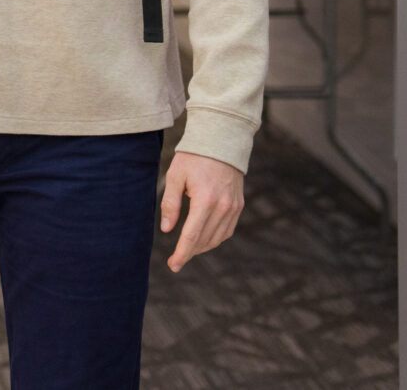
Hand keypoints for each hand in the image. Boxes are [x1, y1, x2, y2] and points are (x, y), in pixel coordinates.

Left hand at [159, 150, 244, 271]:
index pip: (192, 235)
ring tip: (187, 250)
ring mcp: (234, 207)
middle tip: (175, 260)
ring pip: (217, 238)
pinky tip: (203, 239)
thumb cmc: (193, 157)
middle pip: (205, 240)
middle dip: (189, 253)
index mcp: (205, 199)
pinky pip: (227, 230)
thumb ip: (170, 204)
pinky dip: (215, 238)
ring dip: (202, 247)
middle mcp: (223, 206)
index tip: (173, 265)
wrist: (222, 141)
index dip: (182, 253)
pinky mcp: (238, 205)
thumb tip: (167, 230)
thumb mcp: (175, 176)